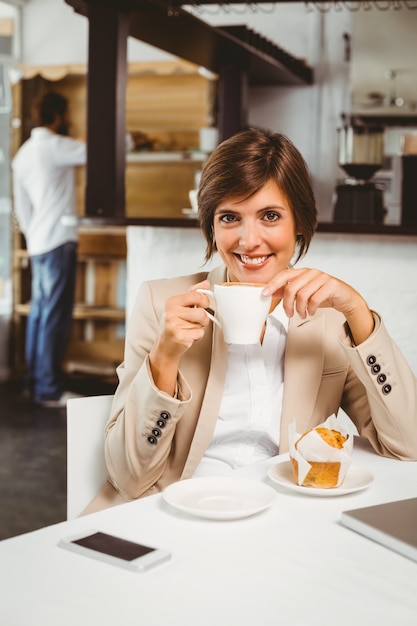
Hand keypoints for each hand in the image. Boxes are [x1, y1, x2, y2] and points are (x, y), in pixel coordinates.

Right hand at [149, 280, 211, 394]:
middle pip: (201, 311)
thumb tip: (206, 283)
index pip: (195, 295)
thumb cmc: (173, 326)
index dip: (205, 300)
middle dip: (204, 318)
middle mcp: (170, 312)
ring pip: (201, 323)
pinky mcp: (179, 336)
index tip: (203, 305)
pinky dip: (197, 337)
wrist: (164, 347)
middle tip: (198, 320)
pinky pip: (199, 333)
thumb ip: (193, 294)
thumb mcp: (180, 307)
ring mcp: (174, 324)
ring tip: (190, 329)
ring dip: (199, 328)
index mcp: (171, 302)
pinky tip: (188, 336)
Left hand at [263, 267, 373, 343]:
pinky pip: (315, 299)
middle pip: (292, 287)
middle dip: (287, 304)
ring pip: (303, 295)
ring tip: (302, 314)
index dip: (273, 284)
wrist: (345, 298)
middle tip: (289, 313)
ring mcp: (322, 278)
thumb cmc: (324, 294)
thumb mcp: (304, 293)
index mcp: (303, 272)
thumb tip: (272, 292)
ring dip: (300, 309)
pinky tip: (311, 312)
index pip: (284, 275)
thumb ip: (288, 291)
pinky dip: (311, 309)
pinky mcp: (331, 285)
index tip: (265, 293)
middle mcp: (312, 273)